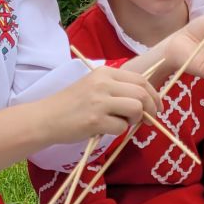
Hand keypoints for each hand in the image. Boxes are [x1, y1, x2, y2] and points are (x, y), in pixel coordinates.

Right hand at [42, 65, 158, 144]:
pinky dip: (118, 131)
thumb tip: (146, 101)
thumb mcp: (94, 86)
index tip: (156, 107)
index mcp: (105, 72)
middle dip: (151, 109)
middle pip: (142, 94)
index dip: (154, 95)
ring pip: (136, 109)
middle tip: (148, 120)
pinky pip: (121, 127)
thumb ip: (117, 88)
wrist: (46, 117)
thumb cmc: (72, 104)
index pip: (140, 80)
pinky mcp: (95, 120)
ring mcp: (99, 102)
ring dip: (135, 120)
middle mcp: (103, 84)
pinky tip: (105, 128)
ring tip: (123, 123)